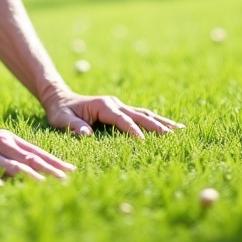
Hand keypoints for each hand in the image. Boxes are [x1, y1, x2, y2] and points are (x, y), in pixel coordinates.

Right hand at [0, 116, 76, 185]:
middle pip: (29, 158)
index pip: (37, 151)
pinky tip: (4, 189)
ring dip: (29, 175)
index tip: (72, 171)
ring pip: (10, 165)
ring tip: (44, 185)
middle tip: (66, 181)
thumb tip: (40, 171)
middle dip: (48, 169)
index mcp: (9, 139)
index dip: (55, 161)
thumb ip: (15, 155)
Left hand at [45, 92, 183, 138]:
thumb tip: (86, 134)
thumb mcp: (61, 119)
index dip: (133, 130)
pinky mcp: (122, 110)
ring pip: (145, 114)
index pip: (122, 119)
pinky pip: (142, 116)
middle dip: (156, 126)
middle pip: (140, 115)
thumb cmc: (60, 111)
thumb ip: (73, 126)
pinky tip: (170, 127)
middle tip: (172, 137)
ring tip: (181, 130)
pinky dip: (157, 121)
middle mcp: (115, 103)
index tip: (144, 142)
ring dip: (162, 122)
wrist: (60, 98)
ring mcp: (120, 105)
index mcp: (103, 106)